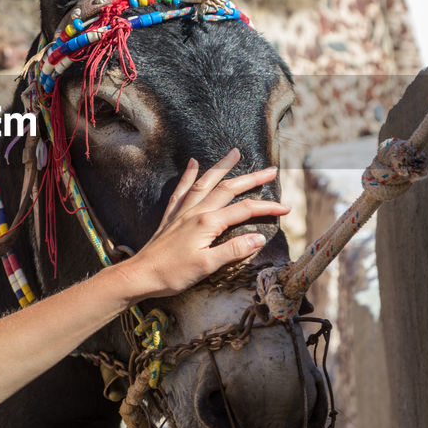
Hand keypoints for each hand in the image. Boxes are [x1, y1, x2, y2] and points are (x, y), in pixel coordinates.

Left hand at [115, 148, 288, 299]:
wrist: (141, 274)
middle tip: (271, 170)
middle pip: (228, 189)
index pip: (244, 210)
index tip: (286, 209)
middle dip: (251, 179)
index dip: (267, 208)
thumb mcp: (208, 266)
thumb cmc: (173, 274)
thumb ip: (234, 250)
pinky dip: (189, 175)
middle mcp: (196, 211)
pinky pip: (182, 189)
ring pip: (206, 182)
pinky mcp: (171, 215)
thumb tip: (259, 238)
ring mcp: (182, 211)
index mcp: (207, 222)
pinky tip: (193, 163)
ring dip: (222, 167)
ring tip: (235, 152)